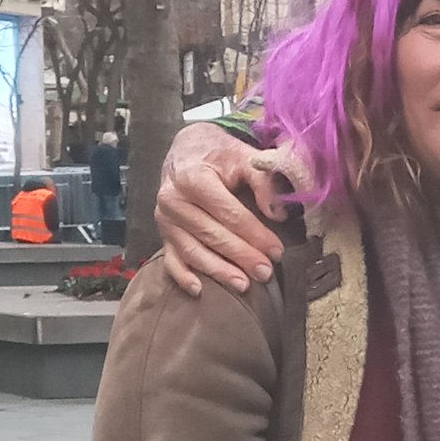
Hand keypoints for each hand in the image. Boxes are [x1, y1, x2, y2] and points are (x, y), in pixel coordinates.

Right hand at [155, 124, 290, 297]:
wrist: (187, 150)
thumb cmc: (219, 155)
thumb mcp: (243, 155)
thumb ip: (262, 179)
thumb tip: (277, 213)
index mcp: (194, 178)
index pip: (228, 213)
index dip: (254, 234)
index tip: (276, 251)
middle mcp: (173, 200)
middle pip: (212, 235)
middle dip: (242, 256)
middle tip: (266, 273)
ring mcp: (164, 219)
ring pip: (193, 251)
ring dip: (218, 271)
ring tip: (243, 285)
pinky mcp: (162, 233)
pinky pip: (170, 259)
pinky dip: (182, 276)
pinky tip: (199, 290)